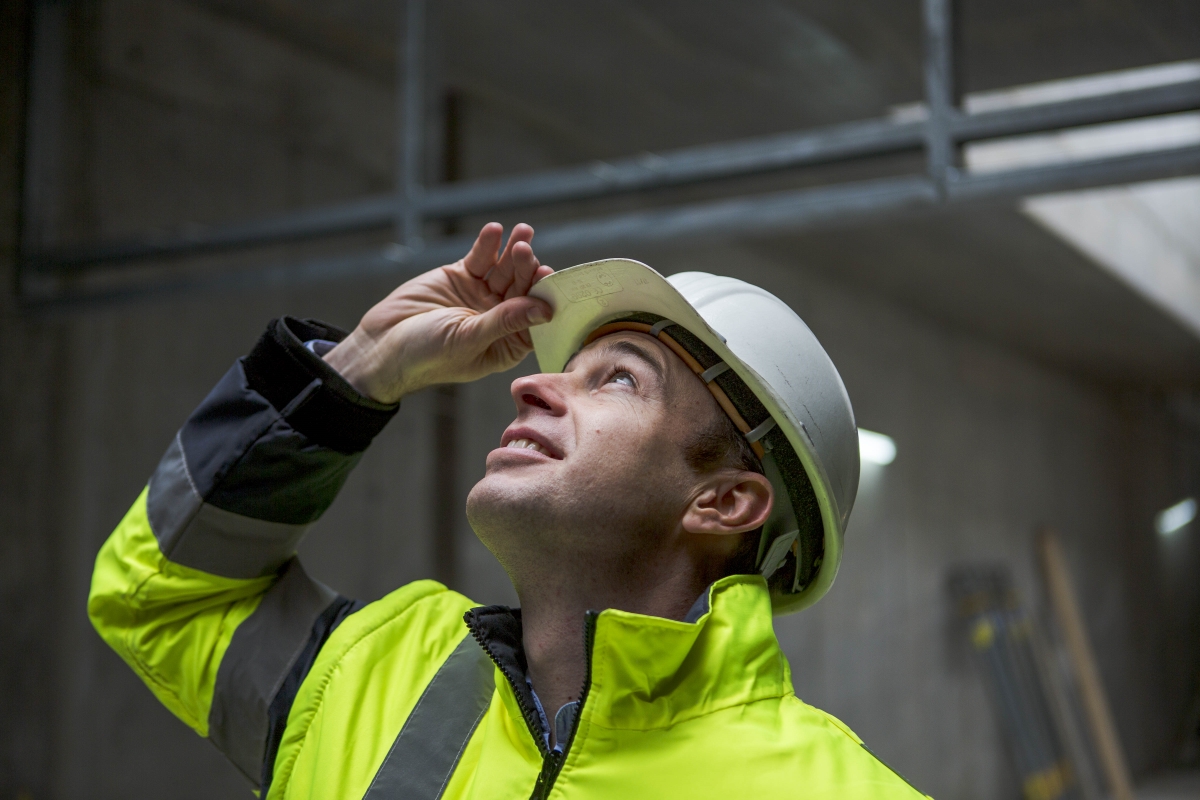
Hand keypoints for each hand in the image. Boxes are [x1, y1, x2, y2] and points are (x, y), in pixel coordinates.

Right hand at [324, 222, 553, 402]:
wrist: (383, 344)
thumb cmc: (427, 355)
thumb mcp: (469, 339)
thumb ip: (505, 321)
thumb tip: (545, 310)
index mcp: (507, 344)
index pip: (534, 319)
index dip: (542, 298)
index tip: (549, 279)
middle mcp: (499, 318)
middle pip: (522, 289)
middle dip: (526, 269)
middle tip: (526, 252)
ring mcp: (481, 296)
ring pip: (504, 270)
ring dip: (513, 252)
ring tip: (521, 233)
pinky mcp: (461, 276)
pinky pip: (481, 258)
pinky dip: (487, 244)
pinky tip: (494, 231)